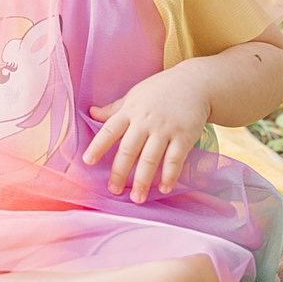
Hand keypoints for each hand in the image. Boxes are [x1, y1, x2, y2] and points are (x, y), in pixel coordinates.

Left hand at [84, 66, 213, 201]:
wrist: (195, 83)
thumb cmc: (160, 90)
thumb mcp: (135, 95)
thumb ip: (115, 108)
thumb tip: (91, 113)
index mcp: (130, 111)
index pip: (110, 130)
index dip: (98, 146)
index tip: (87, 161)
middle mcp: (146, 121)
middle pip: (129, 149)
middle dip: (120, 171)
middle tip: (113, 190)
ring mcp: (165, 129)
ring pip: (151, 158)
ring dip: (143, 180)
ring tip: (138, 198)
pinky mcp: (184, 136)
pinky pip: (175, 159)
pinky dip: (169, 175)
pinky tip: (164, 188)